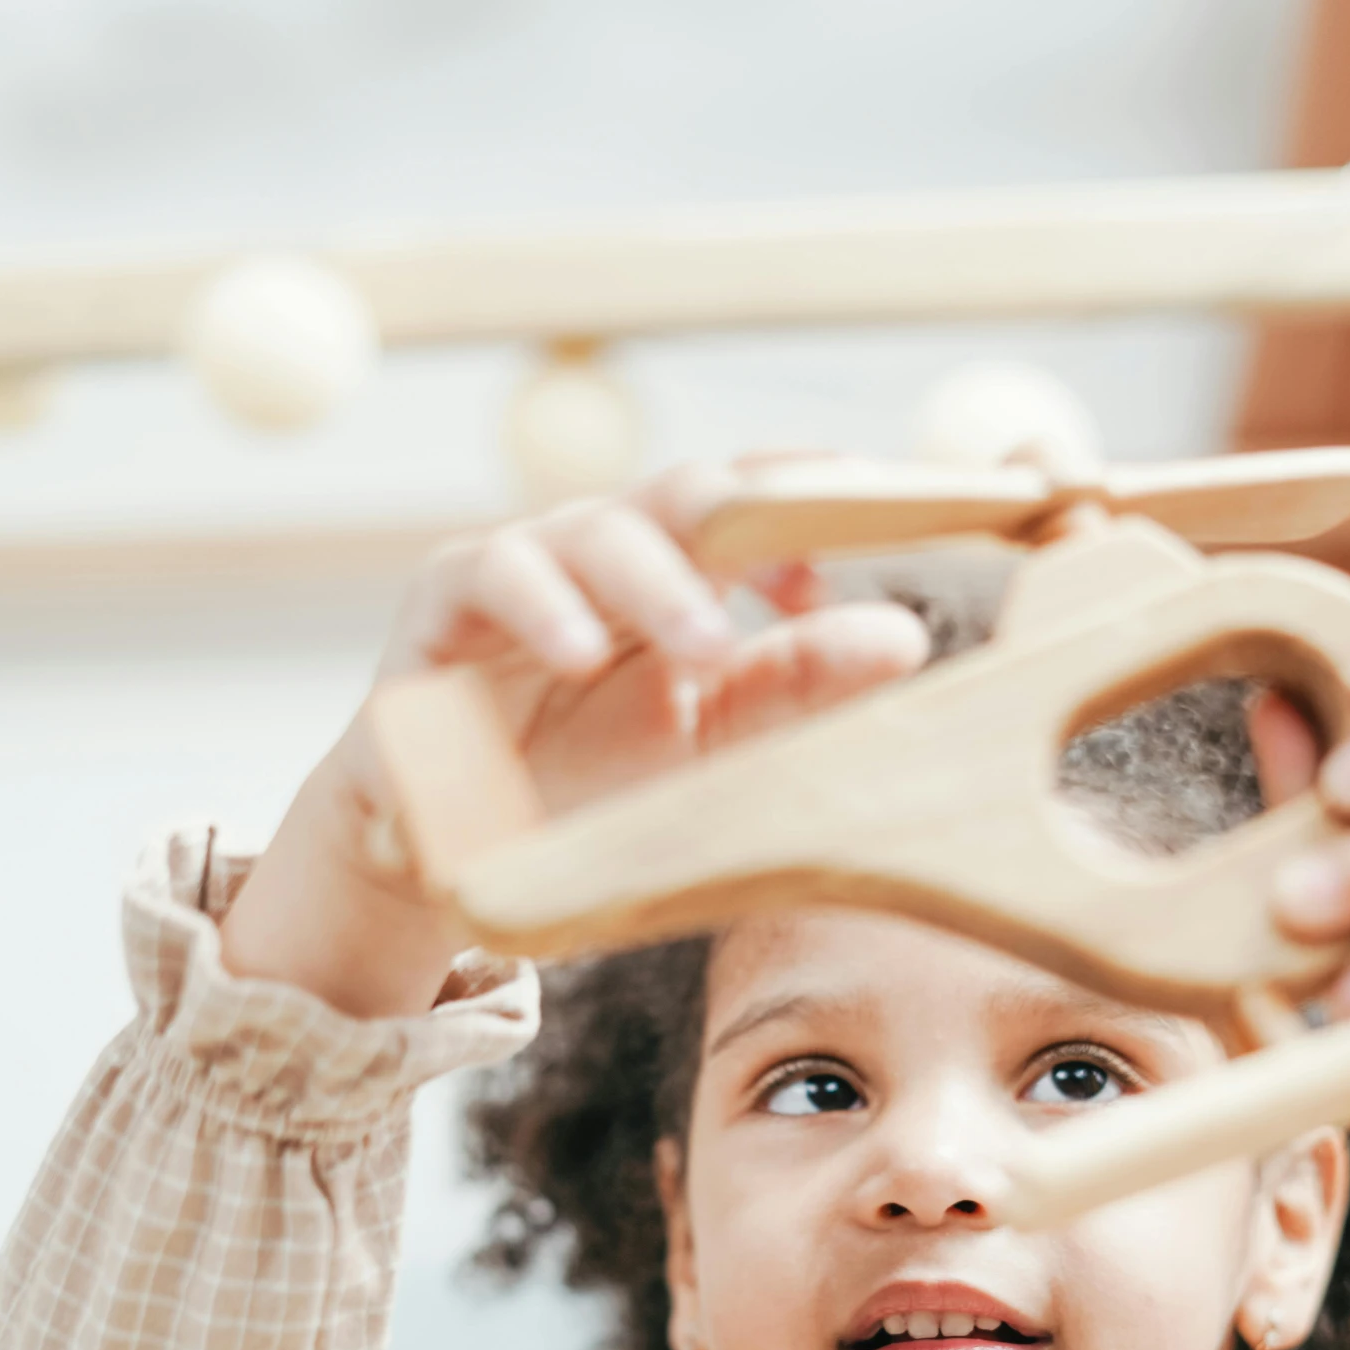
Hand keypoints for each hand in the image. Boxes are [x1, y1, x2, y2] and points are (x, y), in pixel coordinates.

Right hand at [220, 464, 927, 1016]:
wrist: (447, 856)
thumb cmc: (588, 787)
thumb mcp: (710, 750)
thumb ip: (795, 689)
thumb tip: (907, 635)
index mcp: (682, 576)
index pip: (757, 506)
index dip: (820, 493)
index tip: (897, 504)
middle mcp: (606, 555)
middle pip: (684, 498)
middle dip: (752, 524)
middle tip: (813, 582)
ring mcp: (522, 569)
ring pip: (592, 529)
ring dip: (656, 583)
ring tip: (709, 646)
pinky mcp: (442, 608)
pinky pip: (489, 576)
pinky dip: (540, 609)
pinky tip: (584, 654)